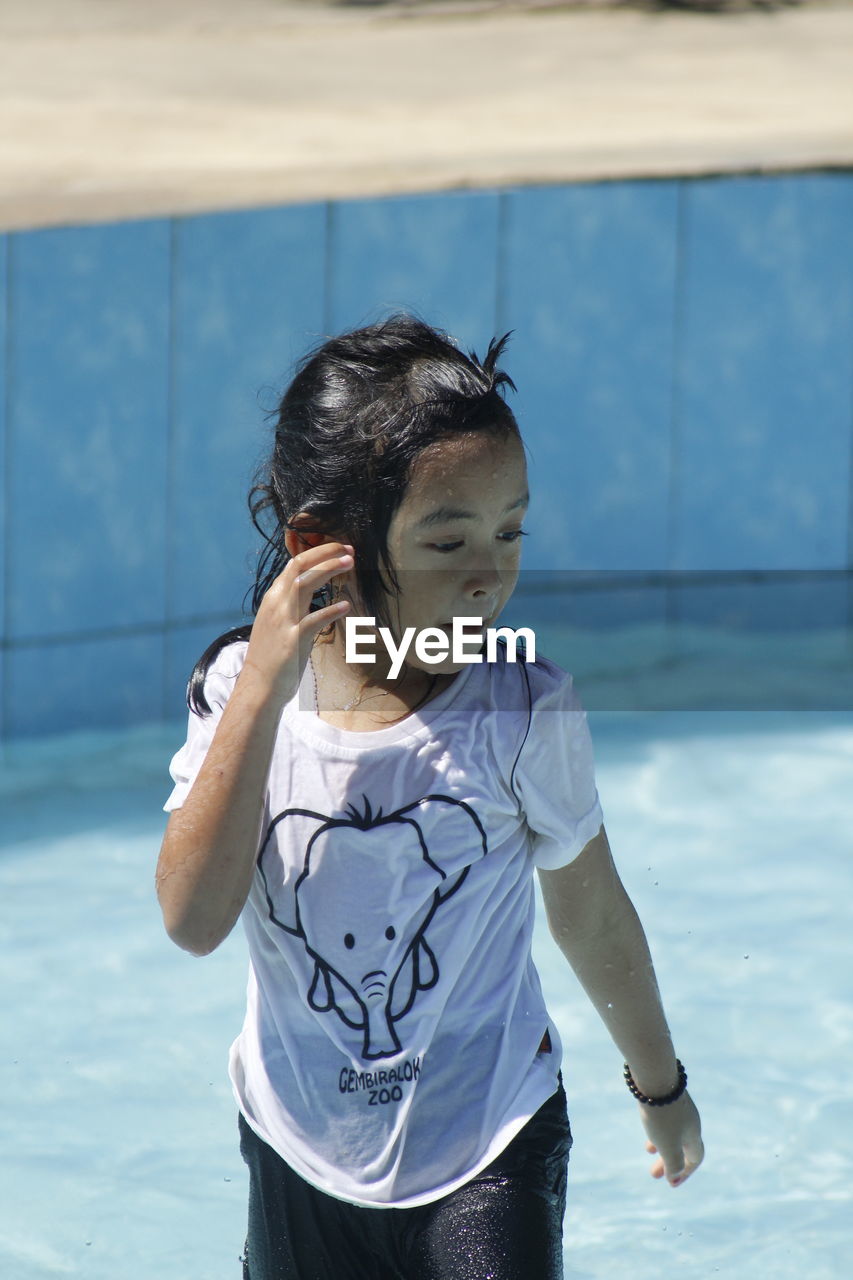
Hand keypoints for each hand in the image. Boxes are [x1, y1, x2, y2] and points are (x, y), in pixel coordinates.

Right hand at [242, 542, 353, 702]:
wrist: (259, 686)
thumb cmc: (272, 656)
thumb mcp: (278, 623)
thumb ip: (291, 604)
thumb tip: (309, 591)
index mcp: (274, 598)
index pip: (294, 564)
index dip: (318, 553)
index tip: (339, 549)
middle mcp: (276, 604)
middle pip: (300, 567)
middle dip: (325, 553)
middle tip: (349, 550)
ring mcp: (283, 621)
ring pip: (305, 584)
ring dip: (328, 570)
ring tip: (350, 564)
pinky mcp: (292, 640)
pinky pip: (313, 620)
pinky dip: (330, 611)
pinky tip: (346, 606)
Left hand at [639, 1092, 703, 1186]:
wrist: (655, 1076)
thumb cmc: (662, 1115)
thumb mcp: (667, 1144)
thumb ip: (672, 1163)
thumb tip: (673, 1178)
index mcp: (693, 1133)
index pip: (694, 1158)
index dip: (684, 1173)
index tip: (670, 1183)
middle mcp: (689, 1120)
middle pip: (682, 1146)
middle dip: (669, 1162)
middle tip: (653, 1175)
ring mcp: (678, 1106)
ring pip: (672, 1131)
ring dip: (661, 1144)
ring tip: (648, 1151)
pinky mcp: (666, 1095)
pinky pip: (665, 1118)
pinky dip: (657, 1128)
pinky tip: (647, 1126)